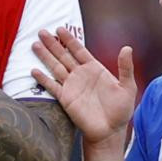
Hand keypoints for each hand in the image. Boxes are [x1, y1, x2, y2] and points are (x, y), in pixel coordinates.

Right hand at [31, 28, 135, 144]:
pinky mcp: (66, 99)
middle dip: (53, 44)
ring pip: (56, 67)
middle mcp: (80, 75)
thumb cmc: (120, 110)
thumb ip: (125, 68)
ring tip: (35, 45)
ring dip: (45, 57)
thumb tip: (127, 47)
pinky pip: (52, 86)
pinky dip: (43, 79)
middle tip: (42, 32)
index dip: (70, 39)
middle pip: (64, 55)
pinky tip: (34, 71)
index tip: (60, 29)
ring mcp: (72, 86)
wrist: (110, 131)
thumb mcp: (127, 87)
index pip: (79, 50)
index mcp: (94, 69)